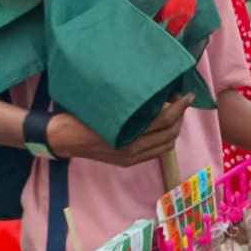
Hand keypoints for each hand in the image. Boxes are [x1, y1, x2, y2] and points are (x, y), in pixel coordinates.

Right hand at [49, 92, 193, 167]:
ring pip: (167, 145)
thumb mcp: (106, 105)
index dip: (179, 106)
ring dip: (175, 128)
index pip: (164, 120)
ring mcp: (131, 158)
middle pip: (170, 133)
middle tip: (180, 99)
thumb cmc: (82, 115)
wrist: (63, 138)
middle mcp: (132, 150)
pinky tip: (162, 125)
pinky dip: (165, 138)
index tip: (187, 94)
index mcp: (127, 135)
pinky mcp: (129, 162)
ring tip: (174, 111)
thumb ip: (130, 102)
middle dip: (180, 116)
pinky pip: (157, 151)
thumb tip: (154, 88)